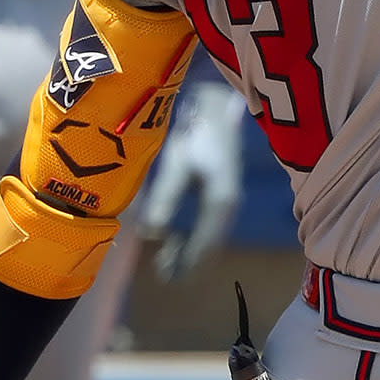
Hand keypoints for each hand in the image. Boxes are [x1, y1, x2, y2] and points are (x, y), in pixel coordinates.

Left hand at [131, 79, 244, 281]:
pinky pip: (211, 227)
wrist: (218, 104)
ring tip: (167, 257)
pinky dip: (196, 238)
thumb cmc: (195, 130)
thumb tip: (150, 234)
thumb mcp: (176, 163)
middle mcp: (229, 205)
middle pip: (211, 246)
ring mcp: (228, 199)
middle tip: (162, 271)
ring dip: (191, 251)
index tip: (164, 275)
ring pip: (211, 237)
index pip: (203, 245)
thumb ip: (164, 199)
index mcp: (219, 201)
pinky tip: (179, 236)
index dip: (185, 264)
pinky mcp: (224, 192)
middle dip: (188, 263)